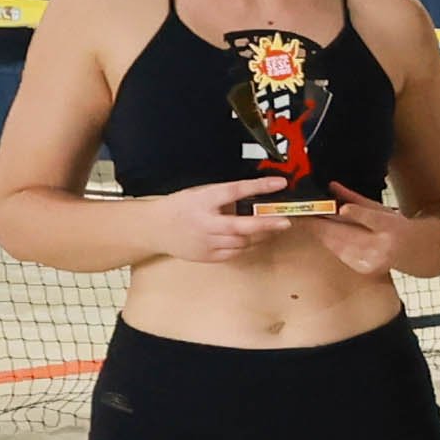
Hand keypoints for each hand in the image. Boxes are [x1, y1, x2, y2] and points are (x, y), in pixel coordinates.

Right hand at [148, 177, 296, 263]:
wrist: (154, 228)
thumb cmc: (180, 208)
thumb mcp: (199, 193)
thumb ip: (224, 196)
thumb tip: (256, 194)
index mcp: (203, 200)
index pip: (235, 190)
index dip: (259, 186)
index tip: (279, 183)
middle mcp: (205, 222)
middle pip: (241, 225)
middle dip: (266, 224)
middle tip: (285, 221)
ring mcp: (206, 242)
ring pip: (242, 242)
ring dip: (260, 235)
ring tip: (271, 228)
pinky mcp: (207, 256)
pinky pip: (235, 253)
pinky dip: (246, 246)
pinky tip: (250, 239)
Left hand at [311, 183, 417, 277]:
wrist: (411, 251)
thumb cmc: (395, 226)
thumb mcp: (380, 208)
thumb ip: (354, 198)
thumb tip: (332, 186)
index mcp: (389, 227)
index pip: (373, 219)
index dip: (357, 214)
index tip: (343, 208)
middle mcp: (381, 246)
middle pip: (346, 233)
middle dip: (319, 223)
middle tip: (299, 213)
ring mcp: (371, 260)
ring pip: (336, 244)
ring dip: (318, 232)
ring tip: (304, 221)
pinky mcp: (362, 268)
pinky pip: (338, 252)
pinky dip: (327, 241)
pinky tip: (320, 233)